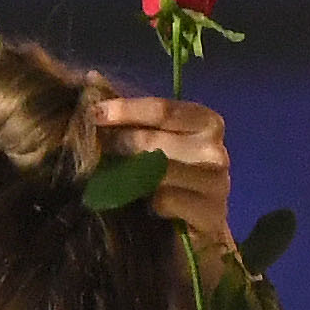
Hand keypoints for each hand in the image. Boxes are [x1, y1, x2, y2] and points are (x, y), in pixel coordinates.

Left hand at [92, 93, 230, 253]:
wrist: (198, 230)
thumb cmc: (173, 180)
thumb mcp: (157, 142)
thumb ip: (132, 116)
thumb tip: (92, 78)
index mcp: (207, 122)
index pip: (162, 109)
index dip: (125, 109)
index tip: (93, 113)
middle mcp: (216, 149)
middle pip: (154, 142)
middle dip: (120, 144)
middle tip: (96, 150)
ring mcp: (217, 183)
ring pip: (157, 173)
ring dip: (129, 176)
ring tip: (113, 179)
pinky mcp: (210, 214)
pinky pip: (165, 201)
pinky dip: (149, 204)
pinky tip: (147, 208)